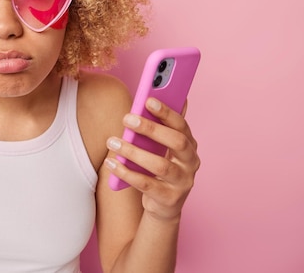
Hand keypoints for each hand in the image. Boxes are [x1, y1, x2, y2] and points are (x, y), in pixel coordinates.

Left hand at [106, 98, 200, 220]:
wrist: (164, 205)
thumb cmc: (159, 169)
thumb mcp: (161, 148)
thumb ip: (159, 127)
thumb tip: (153, 97)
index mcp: (190, 145)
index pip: (181, 125)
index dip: (167, 112)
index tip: (148, 100)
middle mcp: (191, 162)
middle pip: (176, 142)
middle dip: (151, 129)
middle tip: (127, 119)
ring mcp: (183, 182)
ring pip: (160, 165)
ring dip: (133, 152)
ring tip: (113, 142)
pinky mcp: (169, 198)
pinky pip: (146, 184)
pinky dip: (126, 173)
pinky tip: (111, 163)